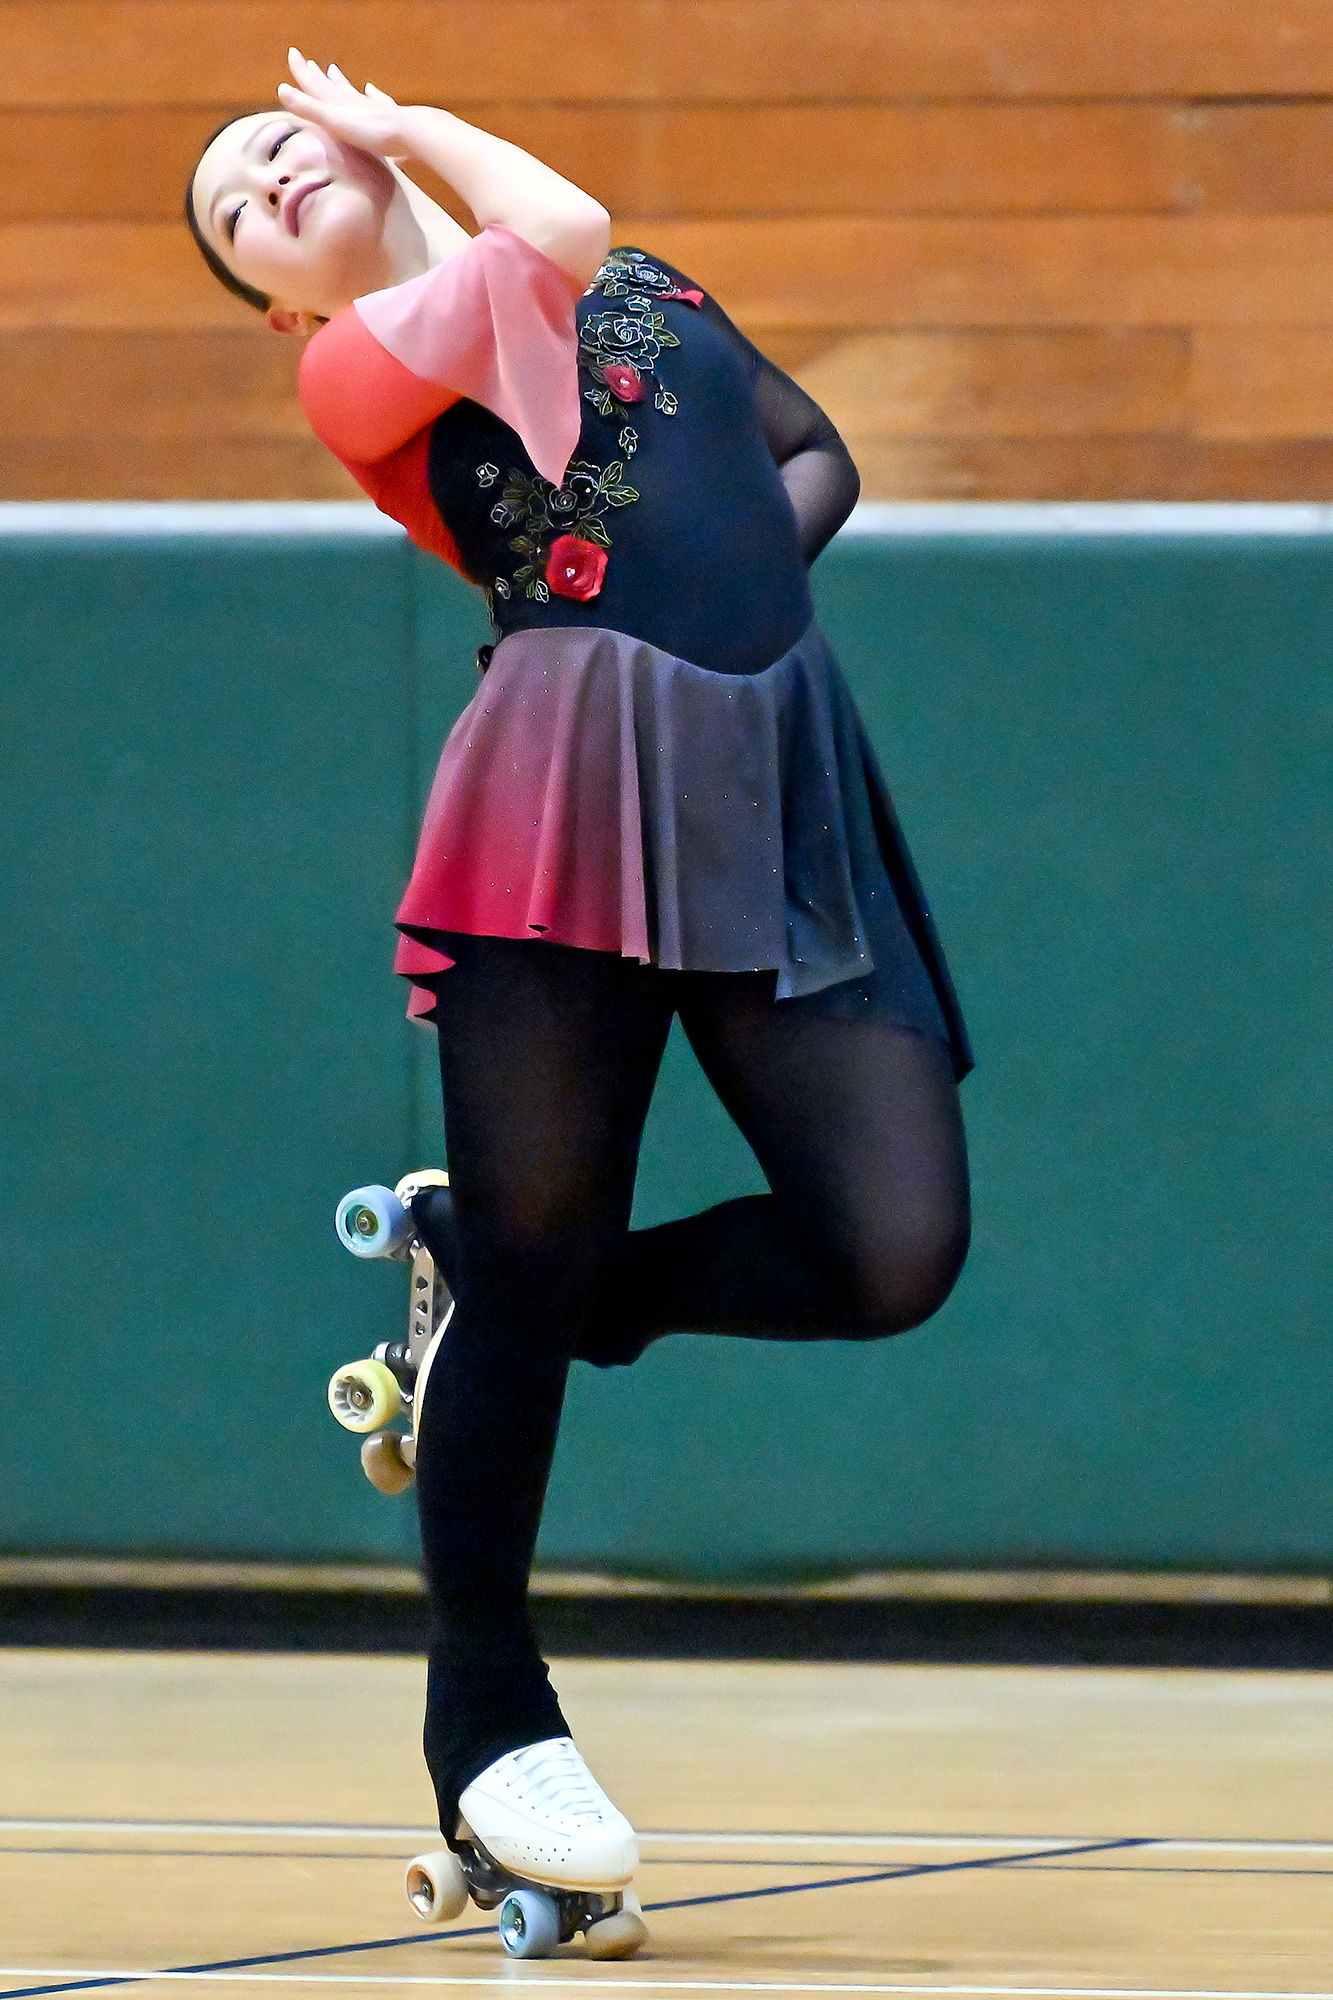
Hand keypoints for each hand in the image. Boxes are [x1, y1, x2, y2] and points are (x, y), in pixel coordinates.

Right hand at [277, 49, 411, 161]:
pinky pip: (379, 102)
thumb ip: (310, 108)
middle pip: (333, 86)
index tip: (293, 53)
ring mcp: (373, 108)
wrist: (410, 133)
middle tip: (310, 63)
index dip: (302, 71)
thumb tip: (282, 89)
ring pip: (353, 92)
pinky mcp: (391, 118)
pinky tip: (373, 90)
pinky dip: (373, 94)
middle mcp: (355, 102)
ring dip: (342, 82)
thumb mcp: (335, 121)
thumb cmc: (371, 130)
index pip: (316, 84)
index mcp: (339, 104)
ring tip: (335, 71)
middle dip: (319, 76)